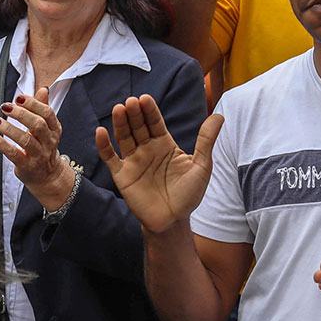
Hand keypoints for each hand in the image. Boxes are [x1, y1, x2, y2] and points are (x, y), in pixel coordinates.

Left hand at [0, 88, 75, 210]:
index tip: (18, 98)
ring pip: (25, 140)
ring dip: (9, 128)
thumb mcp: (46, 128)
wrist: (47, 176)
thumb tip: (43, 89)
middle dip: (20, 114)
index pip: (47, 113)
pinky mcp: (27, 166)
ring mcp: (39, 156)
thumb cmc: (43, 147)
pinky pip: (14, 154)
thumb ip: (42, 108)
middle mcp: (49, 142)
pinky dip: (2, 144)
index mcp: (54, 129)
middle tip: (5, 107)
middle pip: (37, 125)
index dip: (33, 103)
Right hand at [95, 95, 223, 234]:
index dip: (150, 111)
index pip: (155, 123)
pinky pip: (110, 158)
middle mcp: (147, 150)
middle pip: (138, 127)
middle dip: (134, 114)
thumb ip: (206, 141)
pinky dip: (104, 146)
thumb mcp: (201, 166)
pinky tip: (101, 133)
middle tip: (131, 102)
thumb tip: (219, 116)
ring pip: (124, 138)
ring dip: (120, 124)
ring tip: (118, 109)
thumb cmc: (188, 195)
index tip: (145, 99)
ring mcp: (133, 162)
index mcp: (165, 145)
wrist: (173, 222)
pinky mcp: (122, 176)